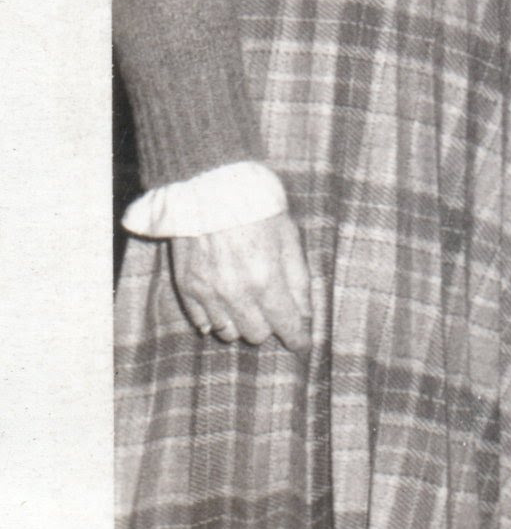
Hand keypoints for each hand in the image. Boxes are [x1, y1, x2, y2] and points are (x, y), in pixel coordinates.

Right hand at [171, 211, 315, 352]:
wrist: (208, 184)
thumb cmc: (255, 204)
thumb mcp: (288, 235)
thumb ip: (297, 278)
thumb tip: (305, 311)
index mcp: (265, 279)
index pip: (286, 325)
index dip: (298, 338)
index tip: (303, 344)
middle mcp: (235, 293)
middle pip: (256, 334)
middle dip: (270, 326)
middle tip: (275, 311)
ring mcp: (207, 292)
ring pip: (228, 332)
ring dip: (242, 324)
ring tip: (249, 304)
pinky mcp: (186, 286)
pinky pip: (202, 321)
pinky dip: (216, 319)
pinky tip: (224, 304)